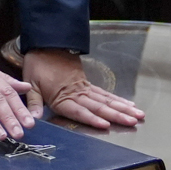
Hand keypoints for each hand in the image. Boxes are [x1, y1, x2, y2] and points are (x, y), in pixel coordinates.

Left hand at [22, 48, 144, 130]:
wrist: (47, 44)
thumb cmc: (38, 65)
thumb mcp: (32, 84)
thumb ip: (34, 103)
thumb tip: (33, 119)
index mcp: (62, 97)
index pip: (79, 111)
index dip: (92, 119)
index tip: (106, 125)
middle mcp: (77, 94)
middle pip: (99, 107)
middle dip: (117, 115)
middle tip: (133, 122)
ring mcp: (85, 88)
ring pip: (107, 100)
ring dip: (123, 108)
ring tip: (138, 116)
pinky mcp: (88, 83)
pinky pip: (105, 93)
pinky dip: (118, 99)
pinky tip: (130, 104)